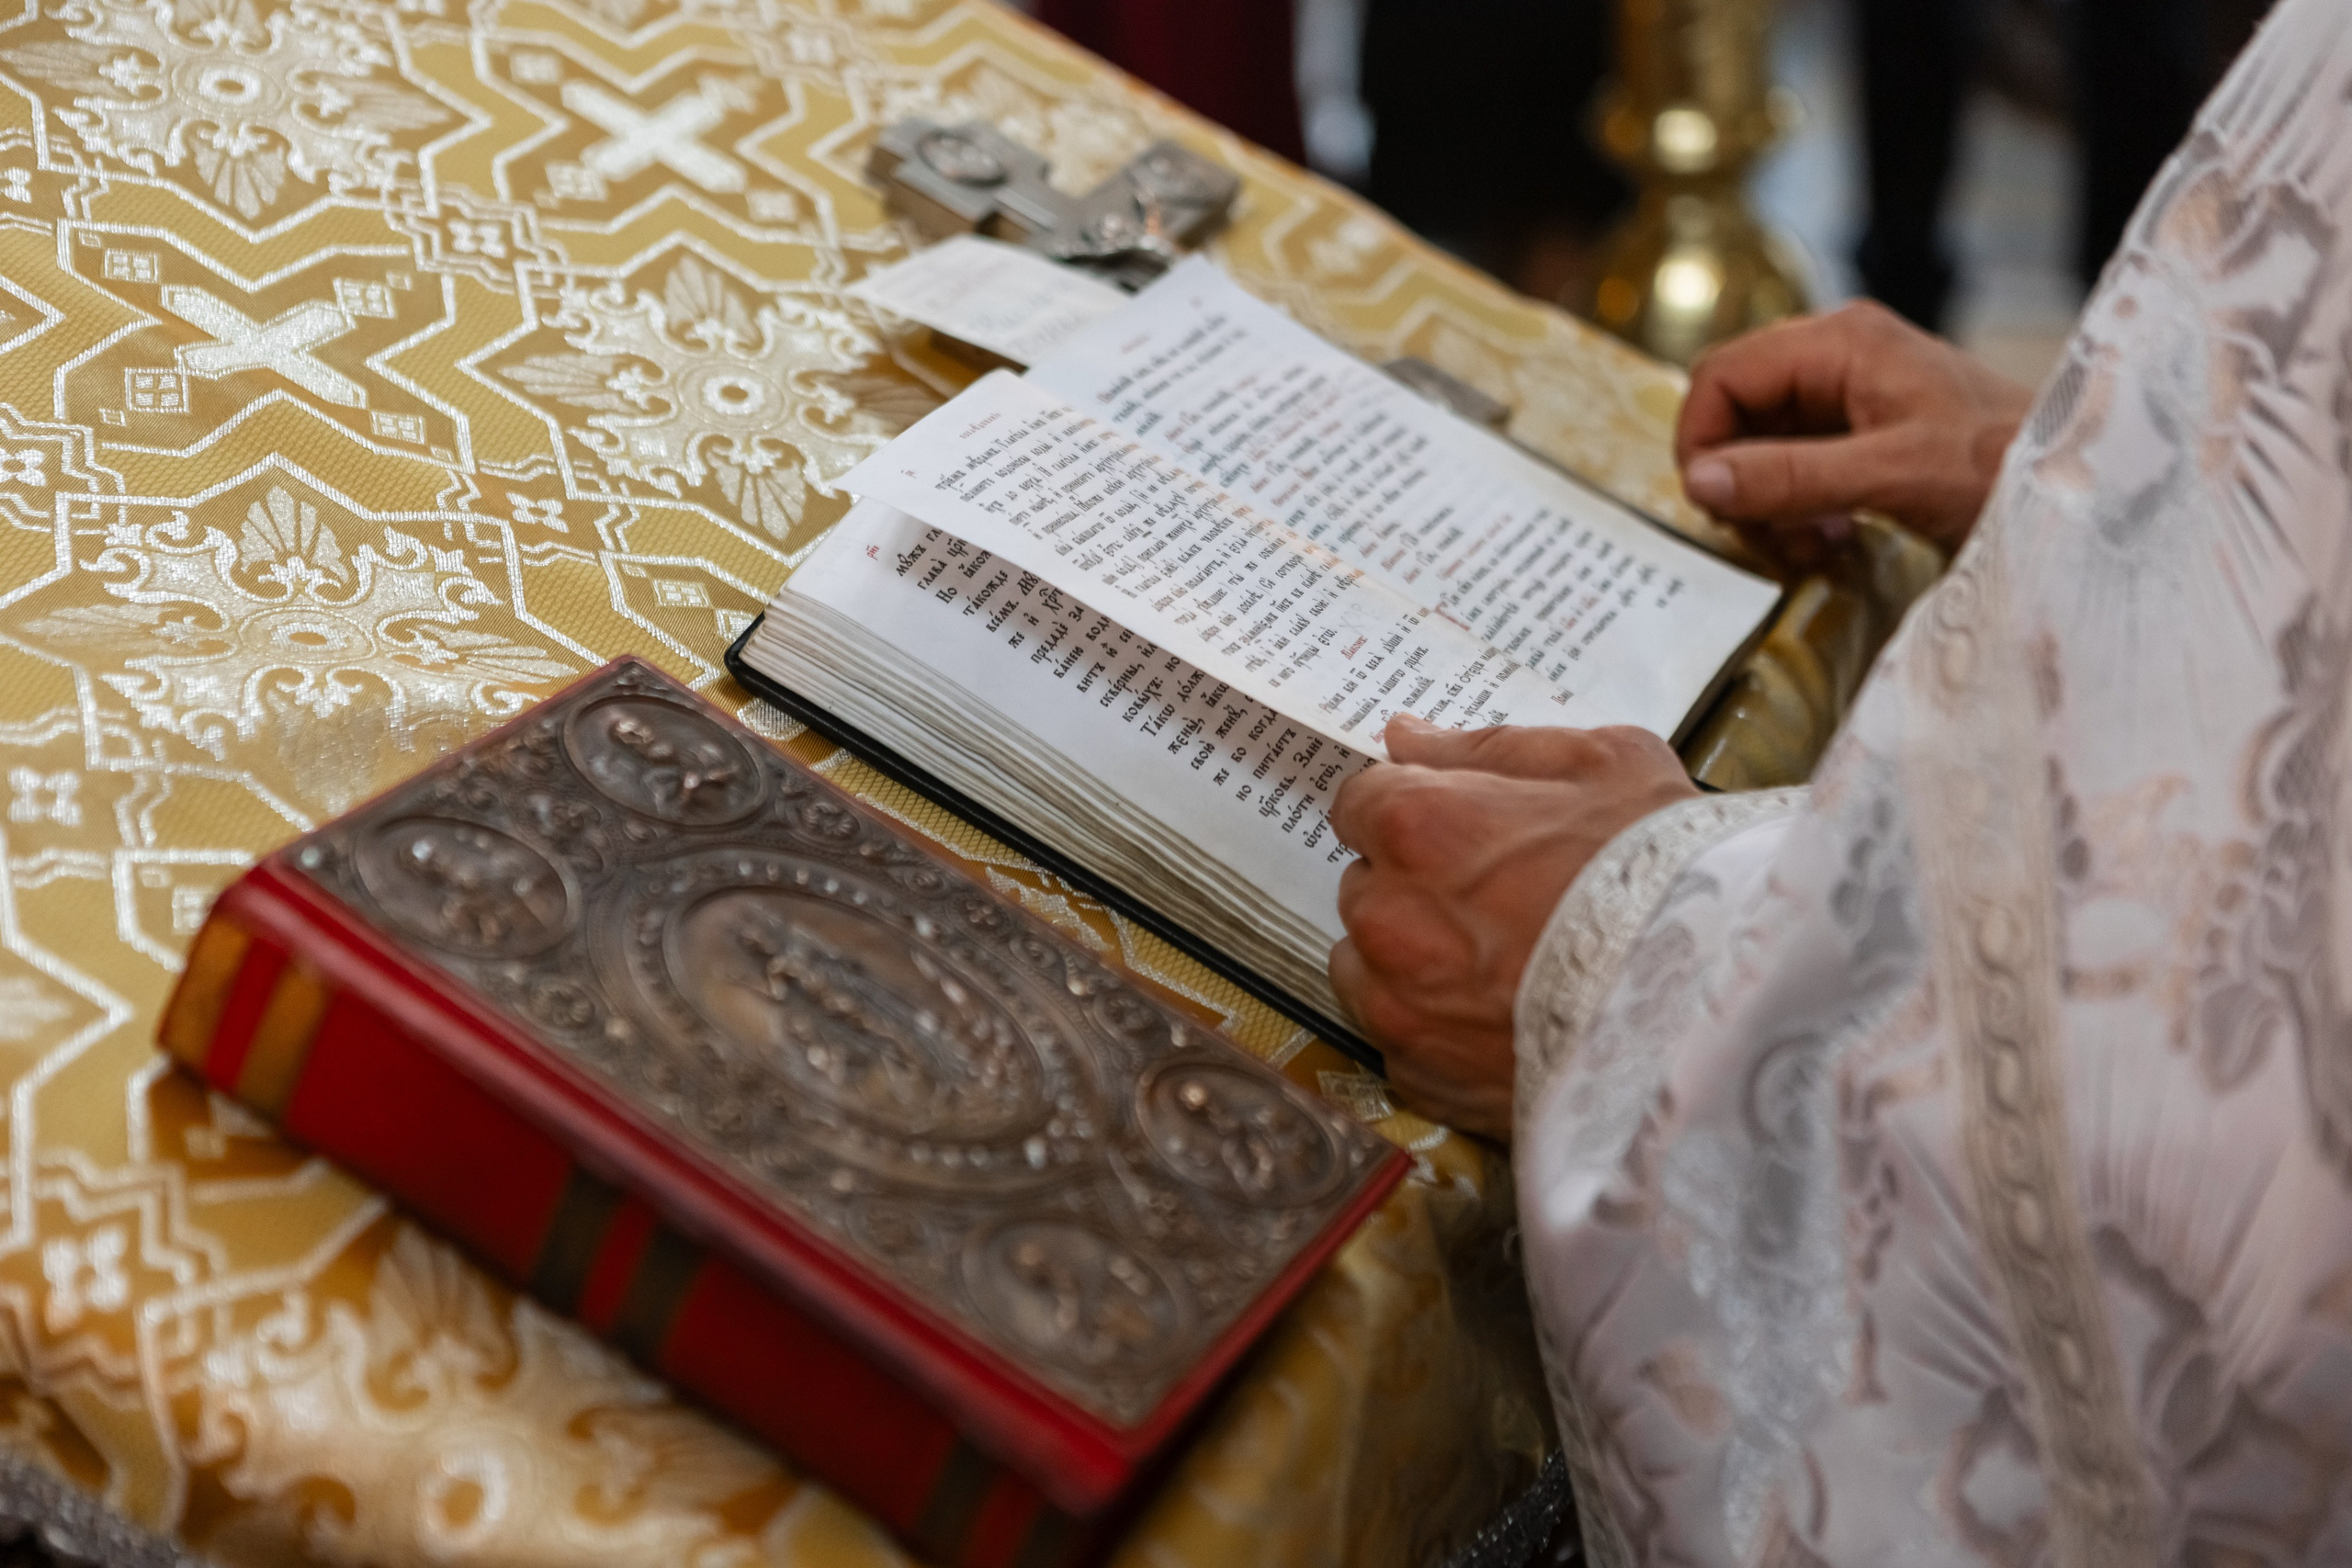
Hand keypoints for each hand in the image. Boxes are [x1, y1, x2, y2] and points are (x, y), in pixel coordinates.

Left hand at [1327, 716, 1697, 1140]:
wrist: (1722, 1006)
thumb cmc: (1668, 872)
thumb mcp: (1602, 764)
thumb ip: (1485, 748)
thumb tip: (1407, 739)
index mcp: (1418, 828)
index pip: (1360, 803)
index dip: (1411, 811)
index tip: (1454, 829)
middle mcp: (1389, 919)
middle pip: (1365, 888)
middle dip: (1414, 887)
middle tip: (1500, 899)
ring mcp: (1401, 1007)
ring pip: (1367, 970)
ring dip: (1411, 963)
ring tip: (1501, 965)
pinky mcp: (1424, 1079)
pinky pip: (1404, 1044)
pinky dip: (1438, 1033)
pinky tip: (1504, 1021)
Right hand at [1677, 301, 2033, 554]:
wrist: (2084, 487)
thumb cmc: (2004, 468)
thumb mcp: (1893, 475)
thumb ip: (1793, 477)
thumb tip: (1699, 483)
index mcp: (1841, 341)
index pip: (1723, 374)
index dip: (1701, 439)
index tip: (1712, 506)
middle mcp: (1840, 354)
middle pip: (1737, 406)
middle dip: (1734, 475)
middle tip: (1761, 533)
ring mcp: (1854, 391)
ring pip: (1762, 440)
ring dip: (1766, 499)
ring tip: (1804, 544)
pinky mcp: (1868, 430)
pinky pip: (1798, 462)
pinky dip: (1796, 505)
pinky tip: (1828, 537)